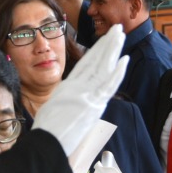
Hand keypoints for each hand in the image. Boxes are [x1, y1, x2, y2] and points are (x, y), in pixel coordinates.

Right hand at [33, 26, 126, 156]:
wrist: (46, 143)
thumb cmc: (47, 131)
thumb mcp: (53, 107)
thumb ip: (66, 98)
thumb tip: (73, 98)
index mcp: (67, 86)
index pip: (85, 63)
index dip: (97, 49)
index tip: (105, 39)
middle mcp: (77, 87)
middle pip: (96, 61)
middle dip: (107, 44)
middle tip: (117, 29)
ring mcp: (86, 95)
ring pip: (103, 68)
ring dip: (114, 50)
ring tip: (121, 35)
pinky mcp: (93, 106)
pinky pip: (108, 86)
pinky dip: (117, 72)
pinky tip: (124, 60)